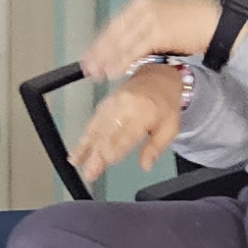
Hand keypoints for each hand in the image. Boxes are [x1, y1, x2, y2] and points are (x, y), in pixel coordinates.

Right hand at [72, 63, 185, 181]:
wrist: (157, 76)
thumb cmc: (165, 103)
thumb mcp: (170, 128)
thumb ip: (155, 148)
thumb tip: (146, 165)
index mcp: (143, 112)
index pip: (126, 135)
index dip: (114, 149)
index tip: (106, 163)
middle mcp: (125, 106)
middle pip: (108, 133)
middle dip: (97, 154)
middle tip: (89, 172)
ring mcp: (113, 103)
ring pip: (97, 127)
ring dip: (85, 146)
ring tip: (77, 161)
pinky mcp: (106, 103)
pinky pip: (93, 120)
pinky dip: (85, 135)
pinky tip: (79, 148)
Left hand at [80, 0, 222, 87]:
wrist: (215, 21)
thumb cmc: (191, 24)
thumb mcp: (160, 23)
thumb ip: (141, 34)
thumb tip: (124, 51)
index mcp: (140, 3)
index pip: (114, 25)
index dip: (99, 42)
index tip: (88, 56)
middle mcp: (141, 8)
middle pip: (113, 33)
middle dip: (98, 52)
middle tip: (86, 69)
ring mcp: (149, 18)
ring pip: (122, 42)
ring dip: (107, 60)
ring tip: (96, 74)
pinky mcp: (158, 31)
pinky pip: (134, 50)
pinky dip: (122, 62)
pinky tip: (113, 71)